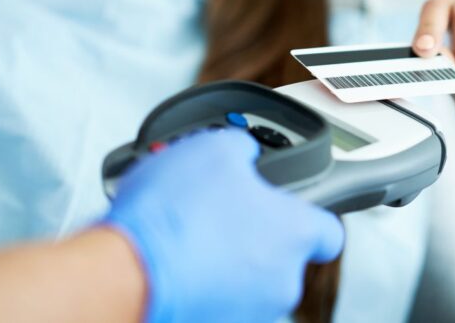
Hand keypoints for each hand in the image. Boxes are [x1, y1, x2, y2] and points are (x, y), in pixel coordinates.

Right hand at [102, 129, 343, 322]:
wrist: (125, 272)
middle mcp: (280, 281)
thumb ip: (243, 149)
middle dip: (255, 232)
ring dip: (226, 257)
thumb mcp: (215, 148)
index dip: (312, 214)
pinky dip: (200, 280)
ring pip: (247, 278)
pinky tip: (175, 256)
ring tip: (191, 231)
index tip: (294, 206)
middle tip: (224, 209)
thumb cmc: (176, 214)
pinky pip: (215, 298)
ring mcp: (247, 311)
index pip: (329, 231)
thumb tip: (242, 153)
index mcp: (294, 234)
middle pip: (282, 254)